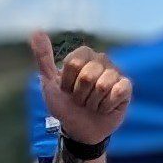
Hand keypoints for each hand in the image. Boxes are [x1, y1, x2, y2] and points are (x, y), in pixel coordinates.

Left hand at [30, 33, 130, 147]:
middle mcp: (101, 59)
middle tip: (80, 100)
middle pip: (87, 75)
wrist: (79, 129)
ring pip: (102, 85)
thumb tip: (36, 33)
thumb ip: (44, 58)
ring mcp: (115, 72)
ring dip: (93, 103)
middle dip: (80, 95)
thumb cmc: (65, 105)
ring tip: (92, 105)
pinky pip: (118, 92)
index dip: (67, 83)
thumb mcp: (49, 83)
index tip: (67, 90)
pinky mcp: (126, 87)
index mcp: (83, 55)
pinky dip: (107, 106)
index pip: (73, 63)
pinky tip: (105, 108)